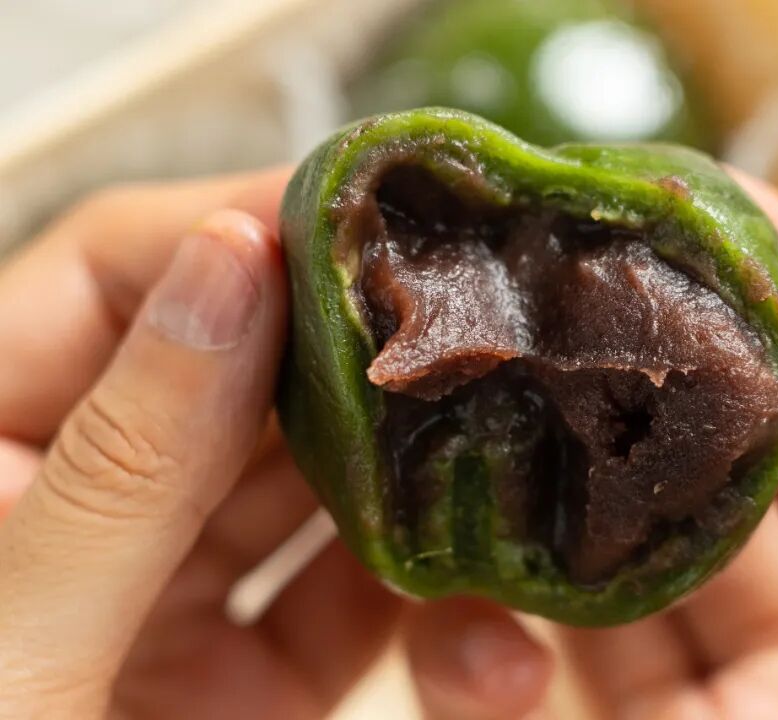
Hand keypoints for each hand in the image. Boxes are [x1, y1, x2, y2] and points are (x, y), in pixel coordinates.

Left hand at [0, 172, 551, 718]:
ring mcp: (170, 586)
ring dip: (413, 483)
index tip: (379, 217)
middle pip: (240, 370)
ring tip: (516, 459)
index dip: (244, 228)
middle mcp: (82, 496)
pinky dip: (423, 606)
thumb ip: (125, 460)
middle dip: (364, 356)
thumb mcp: (15, 654)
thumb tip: (235, 262)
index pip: (117, 270)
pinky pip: (349, 604)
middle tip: (488, 323)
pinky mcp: (244, 676)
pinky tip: (491, 626)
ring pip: (314, 483)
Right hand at [420, 172, 777, 719]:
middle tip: (545, 298)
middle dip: (628, 388)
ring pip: (608, 571)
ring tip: (476, 426)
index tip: (705, 208)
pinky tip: (462, 613)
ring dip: (541, 507)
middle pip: (706, 478)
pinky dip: (492, 645)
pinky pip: (544, 684)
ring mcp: (717, 704)